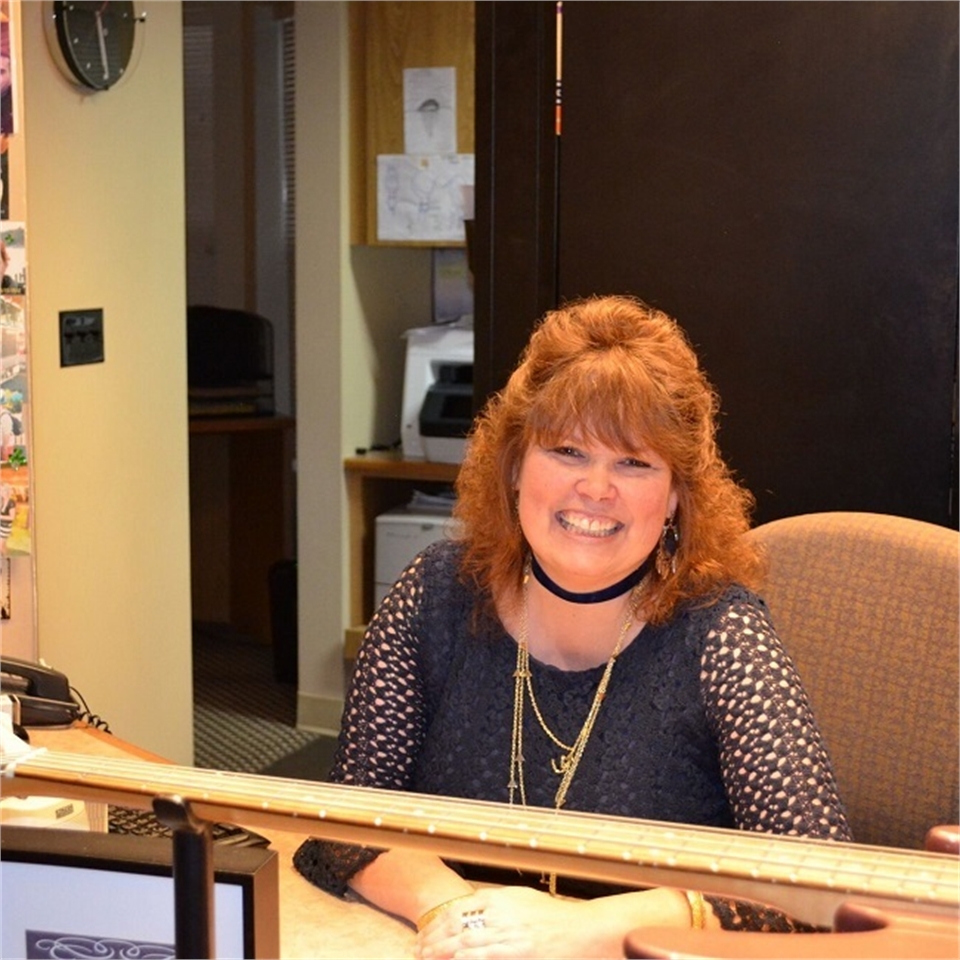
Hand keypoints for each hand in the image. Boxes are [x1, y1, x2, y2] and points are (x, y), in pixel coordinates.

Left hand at [414, 886, 608, 959]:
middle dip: (434, 939)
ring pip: (465, 943)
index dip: (438, 923)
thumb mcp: (522, 899)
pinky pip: (484, 955)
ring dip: (442, 951)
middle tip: (418, 948)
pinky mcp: (516, 953)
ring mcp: (508, 935)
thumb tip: (474, 904)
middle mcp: (501, 915)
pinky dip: (466, 958)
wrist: (583, 931)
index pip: (459, 909)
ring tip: (426, 957)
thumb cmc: (554, 917)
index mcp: (500, 899)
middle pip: (457, 926)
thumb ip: (498, 902)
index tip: (425, 933)